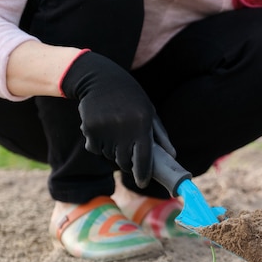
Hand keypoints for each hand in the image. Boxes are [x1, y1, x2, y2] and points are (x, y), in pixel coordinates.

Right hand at [60, 50, 175, 187]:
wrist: (99, 78)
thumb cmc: (131, 97)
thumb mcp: (149, 111)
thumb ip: (161, 135)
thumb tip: (172, 156)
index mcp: (142, 124)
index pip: (143, 158)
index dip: (143, 174)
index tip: (143, 183)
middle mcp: (123, 128)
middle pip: (124, 162)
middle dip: (127, 164)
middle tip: (127, 153)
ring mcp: (105, 129)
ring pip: (109, 156)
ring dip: (113, 152)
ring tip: (114, 133)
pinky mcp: (89, 129)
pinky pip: (94, 149)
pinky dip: (98, 145)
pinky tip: (101, 129)